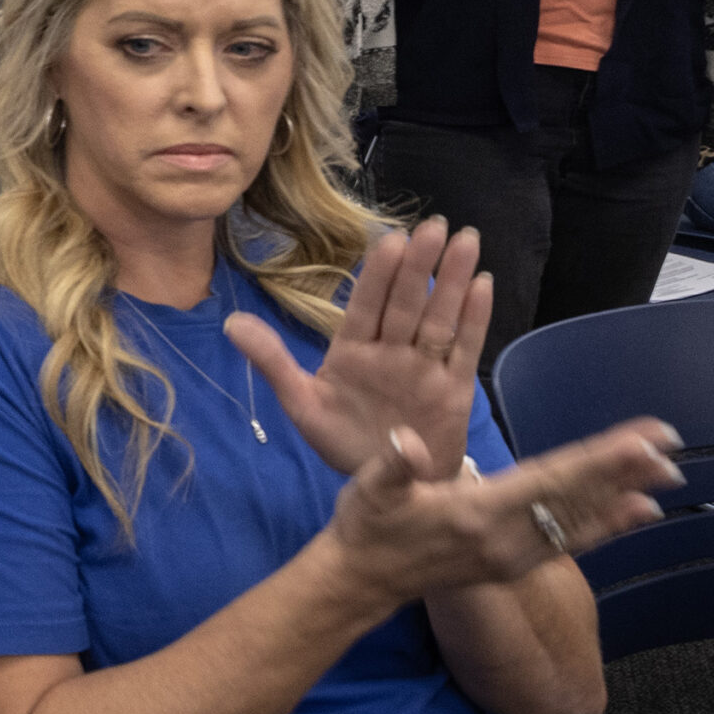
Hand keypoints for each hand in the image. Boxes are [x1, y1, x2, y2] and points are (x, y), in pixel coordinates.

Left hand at [228, 218, 489, 479]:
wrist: (387, 487)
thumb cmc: (342, 440)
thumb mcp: (301, 404)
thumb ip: (272, 363)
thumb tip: (230, 323)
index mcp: (353, 349)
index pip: (368, 303)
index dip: (379, 273)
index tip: (391, 238)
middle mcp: (392, 350)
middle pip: (408, 302)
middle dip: (421, 265)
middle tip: (436, 225)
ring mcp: (424, 367)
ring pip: (440, 317)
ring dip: (453, 280)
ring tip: (467, 240)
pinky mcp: (453, 390)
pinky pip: (464, 349)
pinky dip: (475, 318)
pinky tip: (483, 284)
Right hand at [325, 419, 684, 606]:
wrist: (362, 580)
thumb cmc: (365, 527)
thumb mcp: (370, 490)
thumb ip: (393, 466)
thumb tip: (407, 442)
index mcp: (477, 514)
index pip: (551, 482)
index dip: (598, 461)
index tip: (638, 443)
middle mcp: (505, 540)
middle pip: (576, 501)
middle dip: (624, 473)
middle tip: (670, 448)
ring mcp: (512, 556)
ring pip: (580, 522)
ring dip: (623, 497)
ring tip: (665, 477)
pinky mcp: (513, 564)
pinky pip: (571, 541)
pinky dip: (607, 525)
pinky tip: (633, 512)